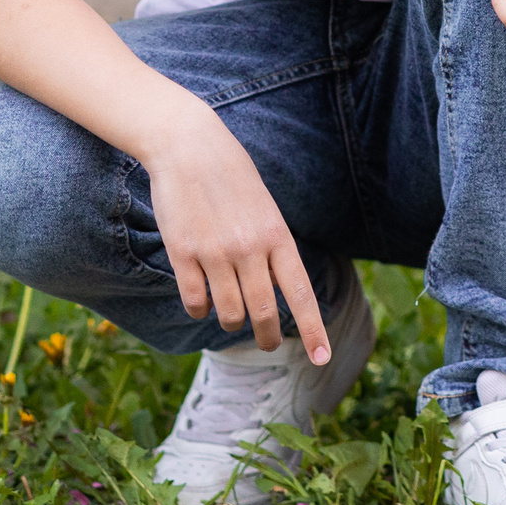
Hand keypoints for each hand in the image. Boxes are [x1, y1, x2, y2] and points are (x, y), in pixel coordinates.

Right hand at [144, 114, 330, 360]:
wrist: (189, 146)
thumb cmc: (231, 177)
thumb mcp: (265, 208)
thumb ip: (271, 247)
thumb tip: (271, 292)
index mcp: (277, 235)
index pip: (301, 292)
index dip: (313, 329)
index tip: (322, 358)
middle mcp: (249, 248)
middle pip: (264, 312)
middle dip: (267, 337)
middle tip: (266, 344)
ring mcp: (215, 252)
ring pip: (228, 313)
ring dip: (230, 323)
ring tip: (230, 316)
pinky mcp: (183, 253)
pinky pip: (194, 301)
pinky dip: (199, 309)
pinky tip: (201, 301)